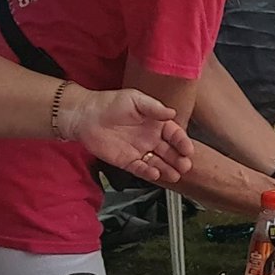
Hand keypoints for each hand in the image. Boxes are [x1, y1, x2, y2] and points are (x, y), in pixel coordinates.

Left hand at [60, 87, 193, 183]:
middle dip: (179, 159)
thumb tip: (172, 112)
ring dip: (167, 169)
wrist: (86, 116)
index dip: (182, 142)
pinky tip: (155, 174)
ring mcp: (139, 150)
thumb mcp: (134, 99)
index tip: (188, 149)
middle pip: (169, 151)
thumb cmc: (110, 103)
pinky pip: (141, 169)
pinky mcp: (127, 161)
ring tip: (175, 174)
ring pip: (158, 163)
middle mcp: (150, 137)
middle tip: (185, 165)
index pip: (174, 134)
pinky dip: (148, 173)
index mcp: (155, 122)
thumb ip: (154, 107)